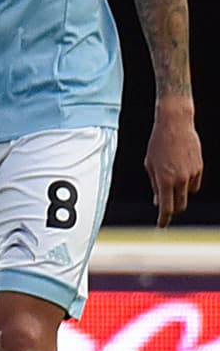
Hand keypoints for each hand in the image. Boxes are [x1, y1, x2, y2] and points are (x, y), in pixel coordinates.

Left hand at [144, 96, 203, 226]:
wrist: (175, 124)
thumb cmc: (157, 143)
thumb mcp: (149, 163)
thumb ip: (154, 183)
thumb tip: (158, 201)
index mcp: (164, 179)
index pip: (166, 207)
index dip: (164, 219)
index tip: (161, 226)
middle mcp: (180, 179)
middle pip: (179, 205)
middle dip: (173, 209)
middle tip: (165, 209)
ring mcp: (192, 174)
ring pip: (187, 194)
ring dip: (179, 194)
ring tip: (169, 180)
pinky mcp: (200, 168)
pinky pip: (194, 183)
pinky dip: (187, 184)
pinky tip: (179, 174)